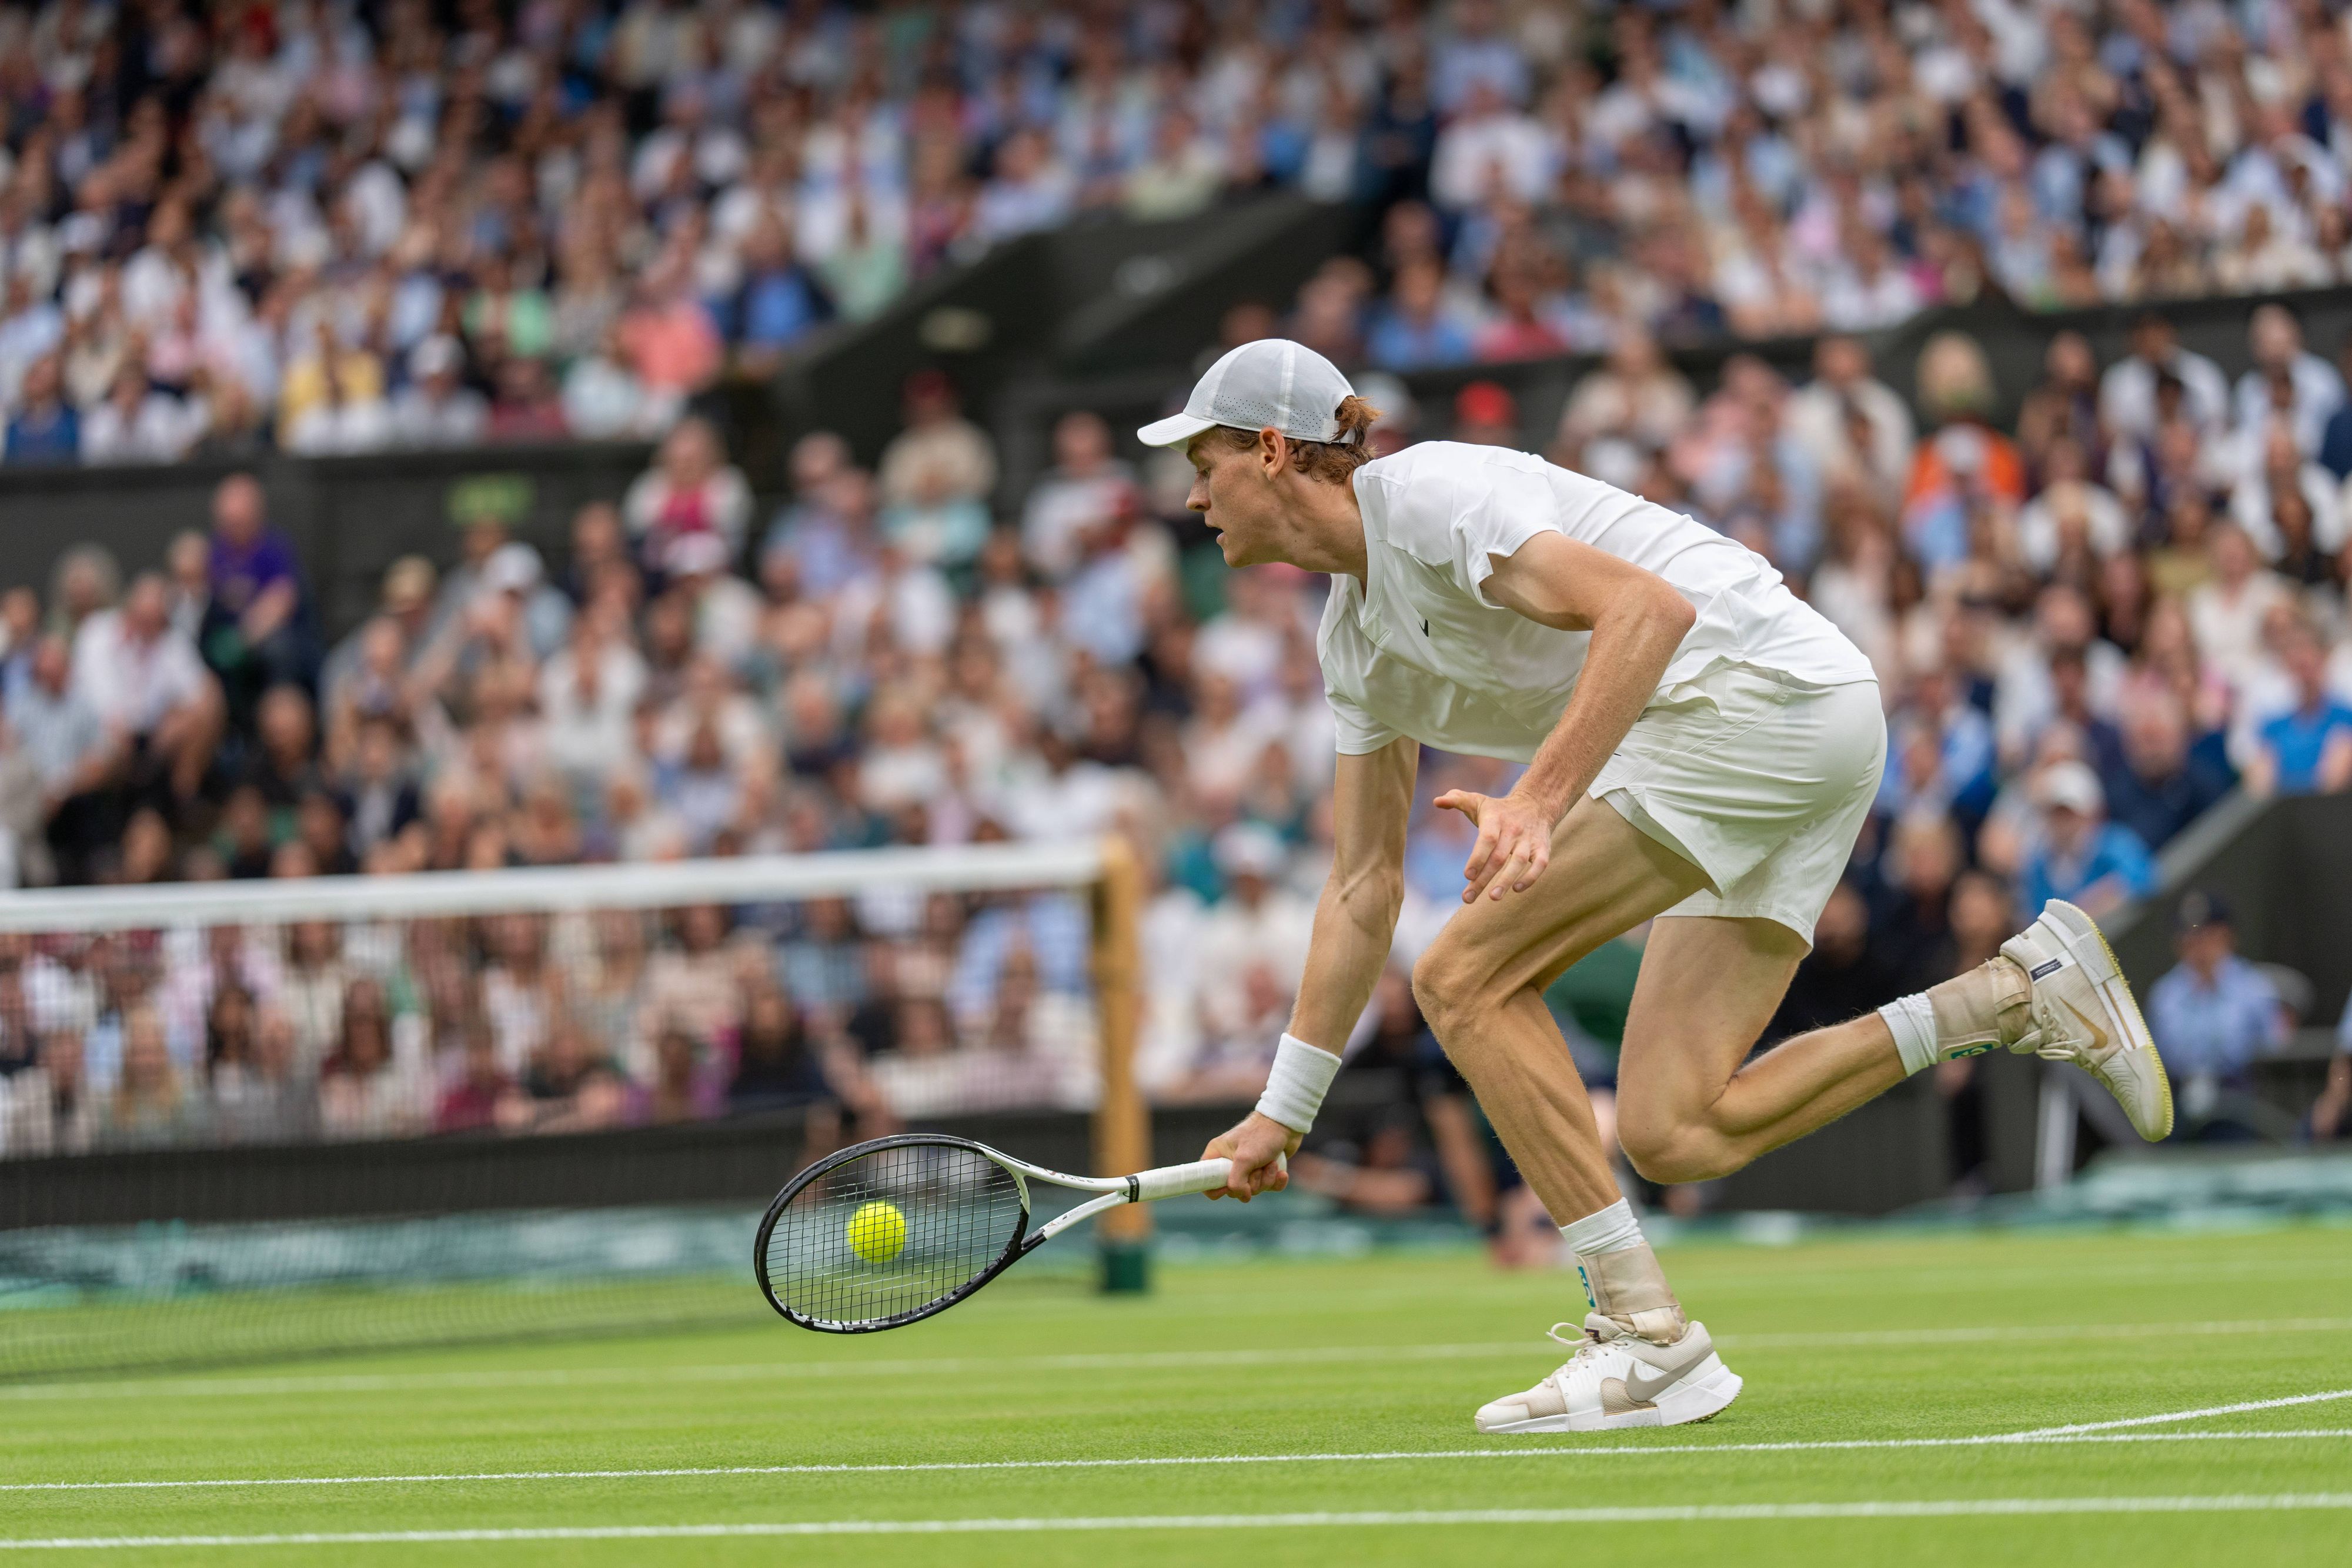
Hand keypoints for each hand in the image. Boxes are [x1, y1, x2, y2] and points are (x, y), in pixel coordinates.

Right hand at [1201, 1111, 1300, 1201]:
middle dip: (1251, 1183)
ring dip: (1266, 1180)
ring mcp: (1248, 1167)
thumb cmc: (1262, 1135)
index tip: (1230, 1186)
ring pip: (1253, 1190)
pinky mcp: (1264, 1170)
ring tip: (1271, 1164)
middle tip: (1257, 1167)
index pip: (1206, 1180)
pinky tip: (1281, 1172)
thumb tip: (1243, 1196)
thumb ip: (1237, 1181)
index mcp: (1217, 1155)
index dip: (1216, 1189)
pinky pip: (1268, 1187)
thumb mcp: (1245, 1158)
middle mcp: (1230, 1162)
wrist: (1285, 1123)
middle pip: (1234, 1190)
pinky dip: (1276, 1182)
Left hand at [1434, 786, 1555, 902]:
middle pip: (1499, 857)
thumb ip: (1456, 800)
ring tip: (1493, 898)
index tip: (1467, 875)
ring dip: (1506, 881)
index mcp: (1495, 819)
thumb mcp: (1478, 801)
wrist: (1536, 803)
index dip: (1478, 857)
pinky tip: (1517, 889)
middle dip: (1483, 879)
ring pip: (1519, 862)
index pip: (1487, 839)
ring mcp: (1529, 840)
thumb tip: (1437, 801)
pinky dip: (1531, 877)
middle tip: (1468, 898)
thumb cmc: (1499, 809)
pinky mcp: (1542, 848)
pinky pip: (1540, 864)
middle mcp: (1513, 830)